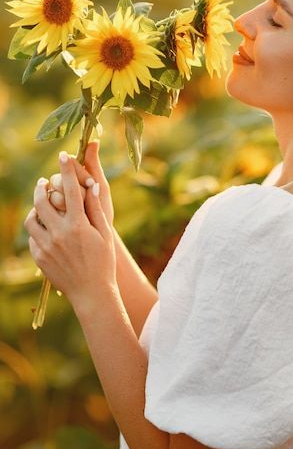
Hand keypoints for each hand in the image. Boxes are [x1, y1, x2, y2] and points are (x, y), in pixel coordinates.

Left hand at [24, 151, 116, 310]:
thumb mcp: (104, 234)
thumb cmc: (103, 262)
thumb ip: (95, 209)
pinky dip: (37, 228)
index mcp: (79, 225)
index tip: (64, 155)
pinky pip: (32, 237)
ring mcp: (47, 246)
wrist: (91, 293)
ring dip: (35, 207)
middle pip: (43, 200)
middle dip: (42, 186)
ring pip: (31, 217)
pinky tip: (45, 228)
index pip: (71, 189)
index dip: (67, 169)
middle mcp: (60, 233)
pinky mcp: (39, 257)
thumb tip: (91, 185)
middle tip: (44, 182)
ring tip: (42, 204)